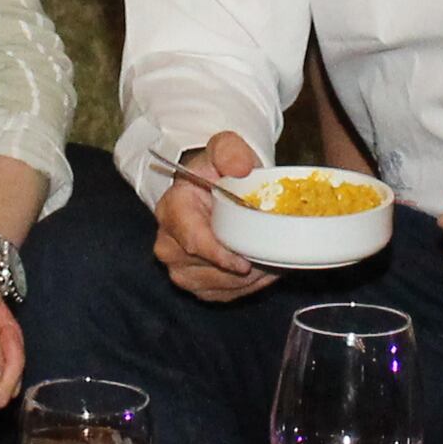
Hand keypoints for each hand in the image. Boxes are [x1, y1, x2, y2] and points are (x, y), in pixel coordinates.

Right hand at [146, 131, 273, 300]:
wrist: (211, 188)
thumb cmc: (217, 171)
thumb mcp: (223, 148)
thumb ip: (230, 150)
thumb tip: (241, 168)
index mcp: (171, 210)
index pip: (193, 241)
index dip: (219, 254)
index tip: (245, 262)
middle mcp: (168, 245)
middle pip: (209, 269)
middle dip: (244, 268)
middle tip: (274, 255)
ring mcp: (180, 269)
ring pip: (220, 286)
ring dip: (250, 279)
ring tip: (272, 259)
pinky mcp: (196, 285)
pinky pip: (225, 294)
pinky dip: (248, 287)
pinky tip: (263, 269)